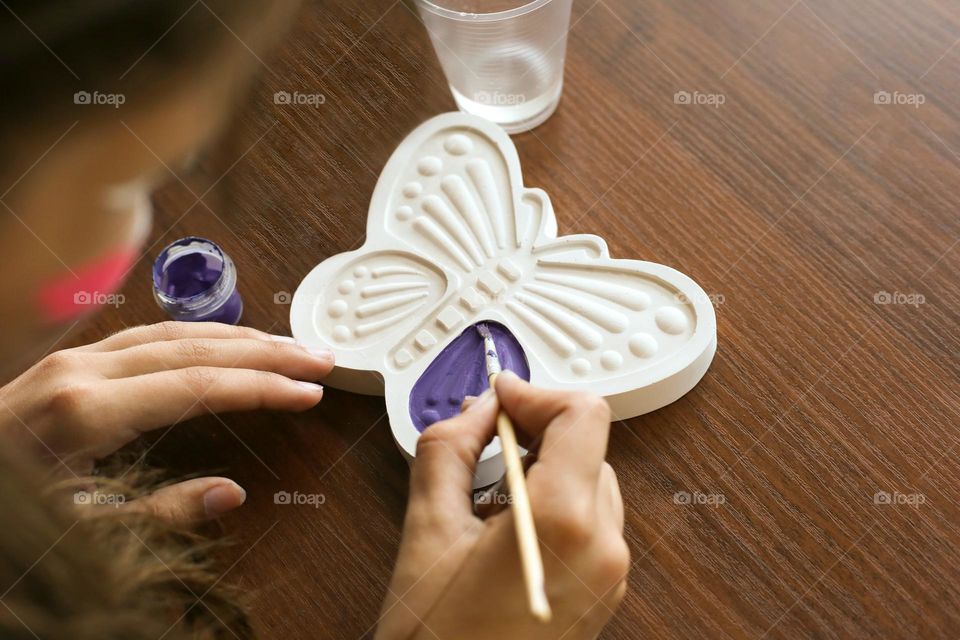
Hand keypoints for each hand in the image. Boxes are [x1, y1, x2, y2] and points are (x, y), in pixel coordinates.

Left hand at [0, 321, 332, 522]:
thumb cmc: (9, 509)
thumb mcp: (79, 530)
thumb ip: (159, 513)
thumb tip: (230, 494)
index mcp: (87, 412)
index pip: (201, 386)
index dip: (263, 388)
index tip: (308, 393)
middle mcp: (83, 372)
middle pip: (197, 348)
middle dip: (266, 351)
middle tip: (318, 357)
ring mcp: (74, 361)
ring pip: (174, 333)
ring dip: (238, 336)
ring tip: (287, 346)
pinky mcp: (68, 363)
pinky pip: (147, 336)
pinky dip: (198, 336)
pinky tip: (224, 343)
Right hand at [375, 371, 627, 639]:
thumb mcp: (427, 532)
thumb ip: (450, 450)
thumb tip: (476, 411)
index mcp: (565, 524)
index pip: (583, 415)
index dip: (536, 393)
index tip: (499, 397)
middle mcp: (604, 548)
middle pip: (589, 445)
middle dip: (536, 431)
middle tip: (485, 440)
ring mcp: (610, 574)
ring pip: (591, 480)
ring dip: (545, 467)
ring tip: (490, 492)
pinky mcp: (604, 591)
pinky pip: (591, 520)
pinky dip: (555, 502)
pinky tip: (507, 526)